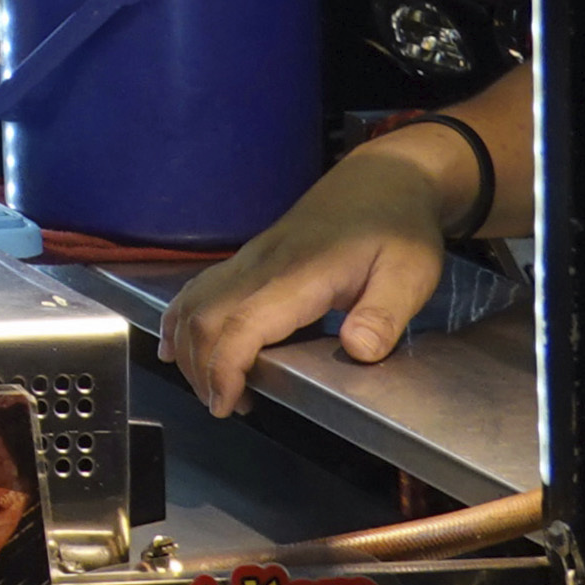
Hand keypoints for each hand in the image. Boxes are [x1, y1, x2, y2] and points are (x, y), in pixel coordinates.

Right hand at [160, 144, 455, 416]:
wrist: (384, 178)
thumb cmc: (398, 227)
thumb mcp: (410, 274)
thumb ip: (384, 315)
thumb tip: (358, 350)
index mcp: (298, 275)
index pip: (239, 324)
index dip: (223, 368)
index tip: (227, 404)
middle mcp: (261, 266)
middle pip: (203, 318)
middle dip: (201, 369)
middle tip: (225, 407)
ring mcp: (249, 260)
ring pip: (193, 304)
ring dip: (189, 349)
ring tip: (209, 387)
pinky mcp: (249, 259)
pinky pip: (198, 289)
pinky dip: (178, 320)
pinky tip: (174, 344)